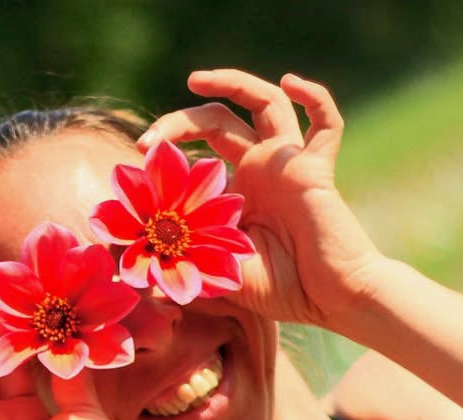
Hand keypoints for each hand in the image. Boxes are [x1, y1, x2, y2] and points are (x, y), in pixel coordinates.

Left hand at [143, 69, 382, 328]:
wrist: (328, 299)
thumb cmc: (279, 291)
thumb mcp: (217, 276)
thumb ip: (184, 267)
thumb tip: (138, 278)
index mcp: (231, 194)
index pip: (193, 158)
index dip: (164, 157)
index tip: (134, 164)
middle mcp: (258, 170)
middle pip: (217, 123)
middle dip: (178, 122)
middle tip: (145, 140)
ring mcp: (286, 163)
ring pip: (263, 103)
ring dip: (231, 84)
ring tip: (194, 78)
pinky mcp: (316, 167)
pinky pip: (326, 122)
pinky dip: (314, 96)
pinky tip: (291, 80)